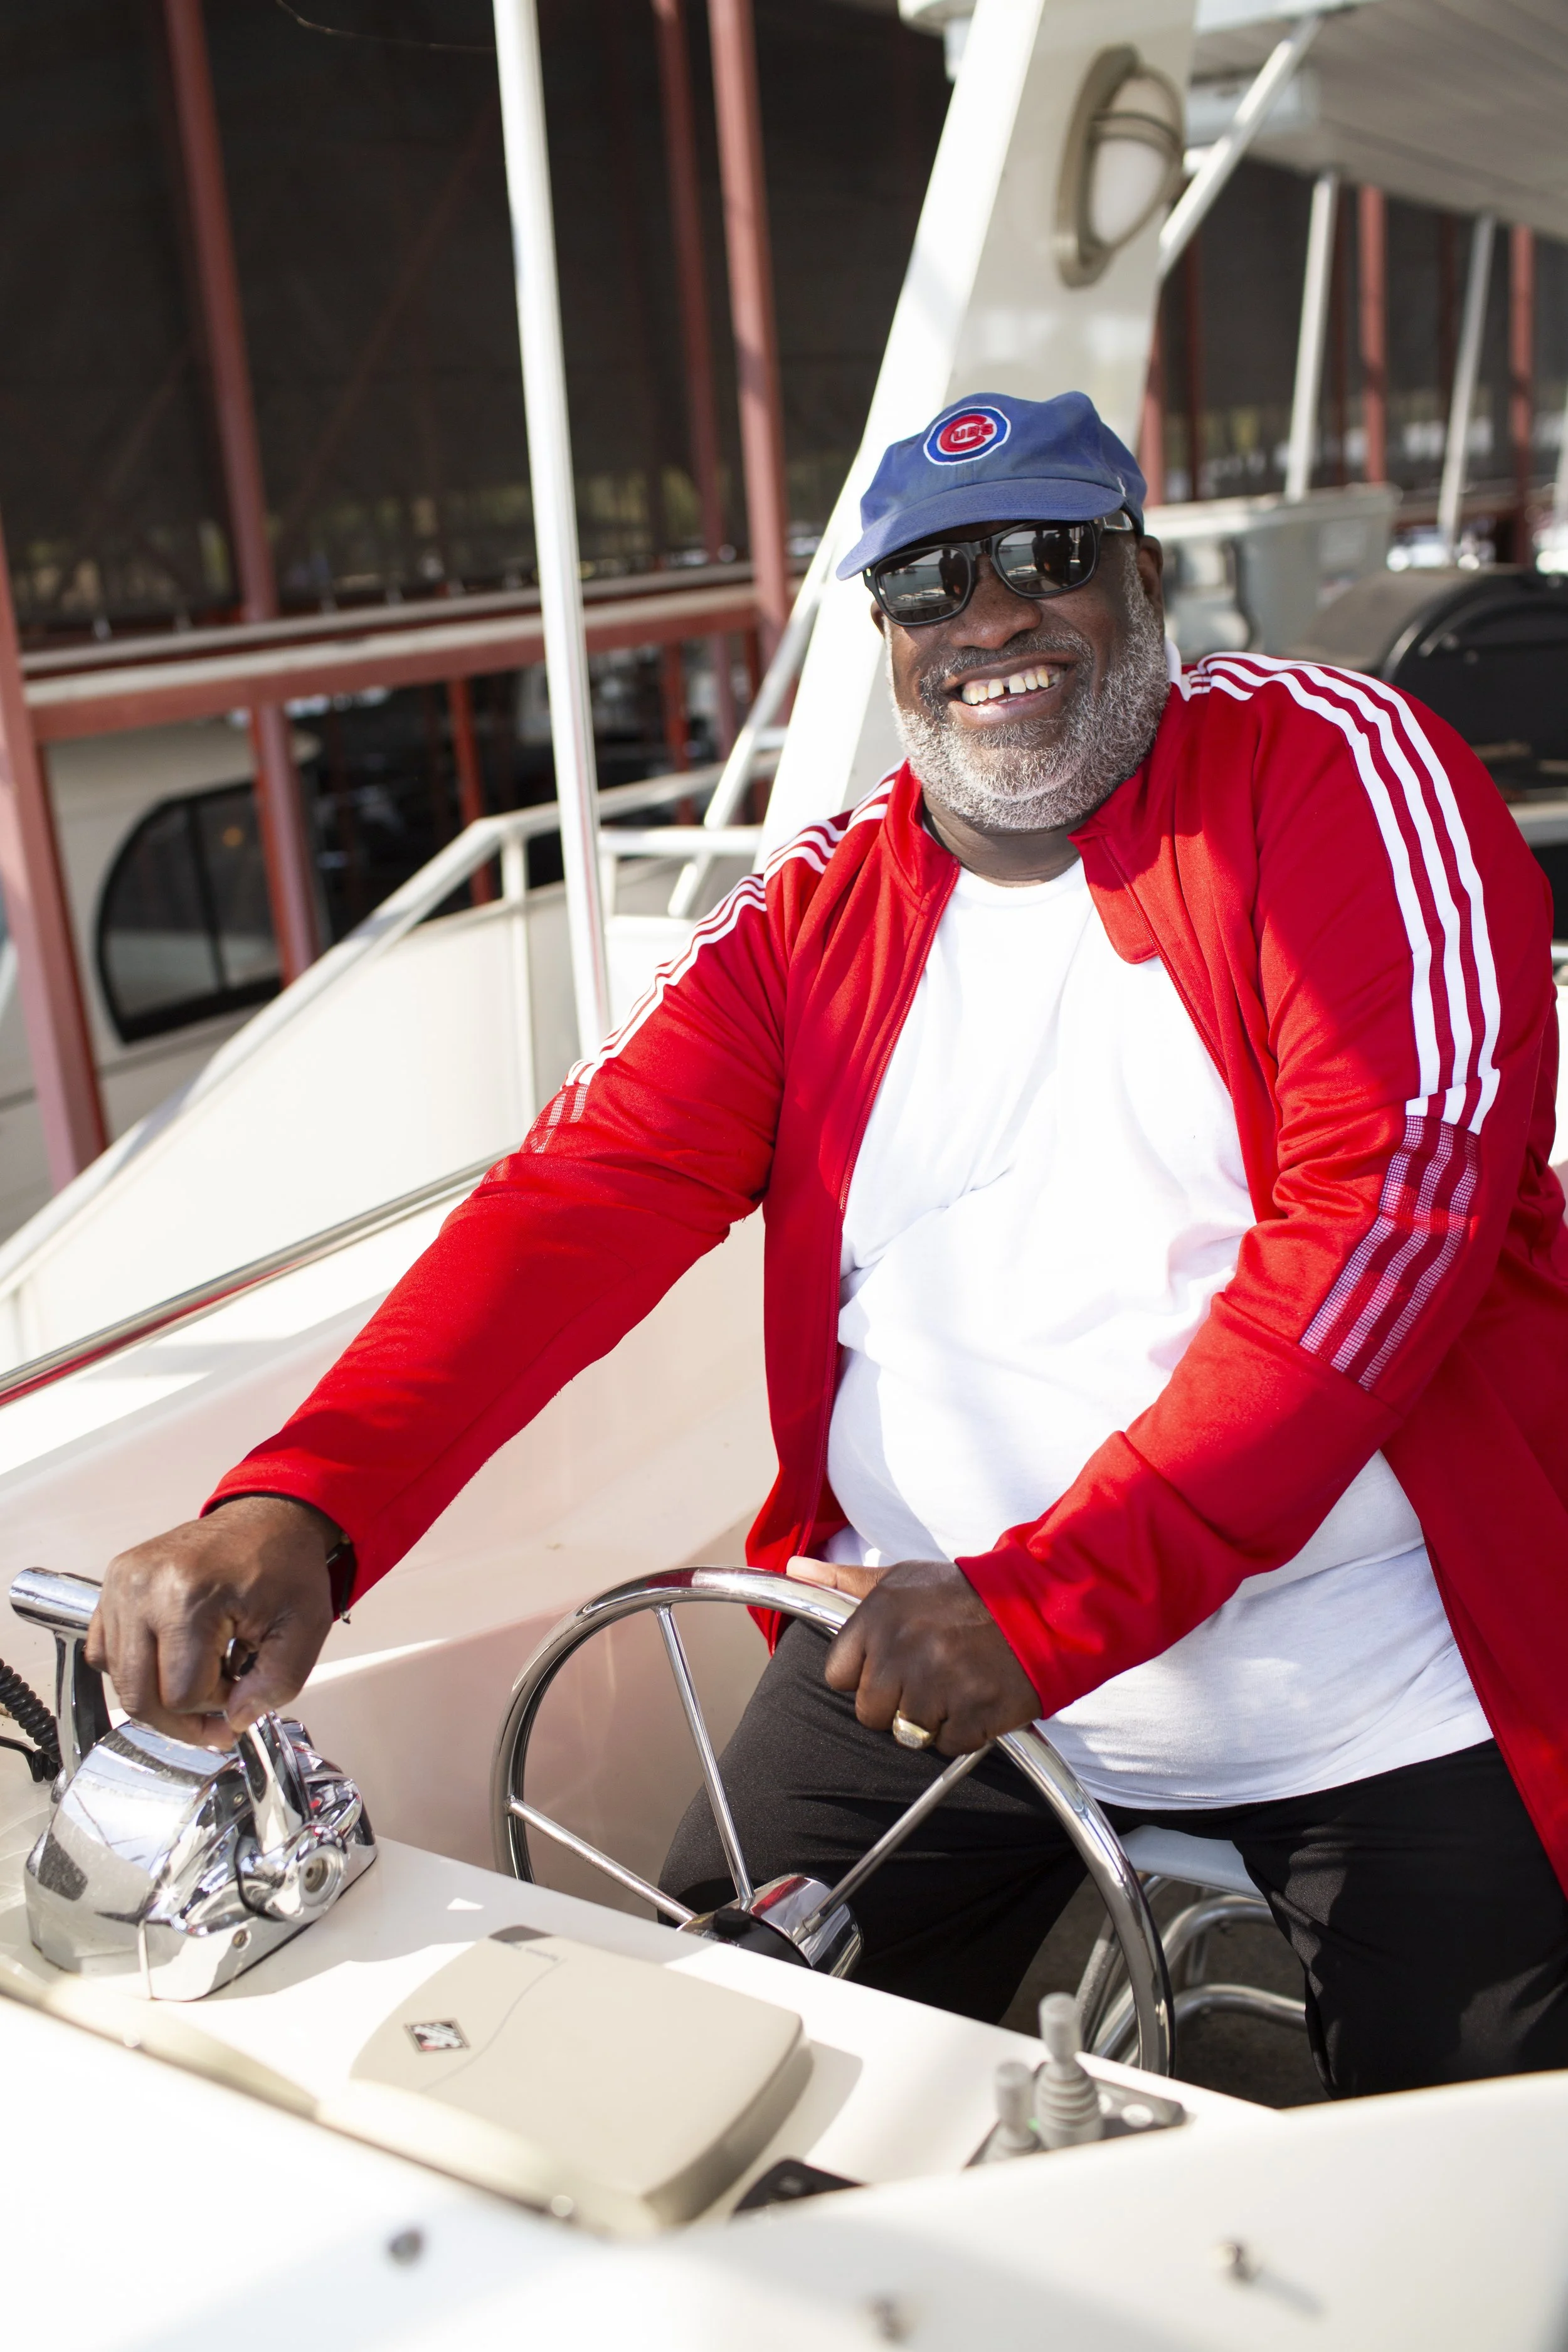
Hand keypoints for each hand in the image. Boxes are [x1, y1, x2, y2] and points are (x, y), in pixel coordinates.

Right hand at [85, 1496, 338, 1747]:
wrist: (269, 1519)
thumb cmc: (285, 1566)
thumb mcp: (304, 1629)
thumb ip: (276, 1686)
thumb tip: (233, 1721)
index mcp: (189, 1598)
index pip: (182, 1695)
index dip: (216, 1707)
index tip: (241, 1690)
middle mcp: (143, 1590)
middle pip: (139, 1697)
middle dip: (183, 1717)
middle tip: (218, 1710)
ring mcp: (122, 1584)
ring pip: (119, 1679)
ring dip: (160, 1693)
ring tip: (202, 1676)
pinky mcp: (115, 1582)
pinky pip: (104, 1650)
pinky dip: (134, 1667)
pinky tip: (171, 1658)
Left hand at [786, 1554, 1040, 1754]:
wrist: (1039, 1606)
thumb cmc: (962, 1595)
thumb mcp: (902, 1578)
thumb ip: (844, 1581)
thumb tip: (794, 1567)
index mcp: (877, 1617)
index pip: (837, 1674)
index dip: (863, 1674)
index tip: (891, 1662)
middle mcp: (900, 1651)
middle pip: (869, 1711)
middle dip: (896, 1701)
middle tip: (929, 1673)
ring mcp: (935, 1686)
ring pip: (906, 1731)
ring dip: (930, 1716)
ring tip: (956, 1681)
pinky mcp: (970, 1715)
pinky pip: (946, 1745)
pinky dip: (963, 1730)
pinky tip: (976, 1696)